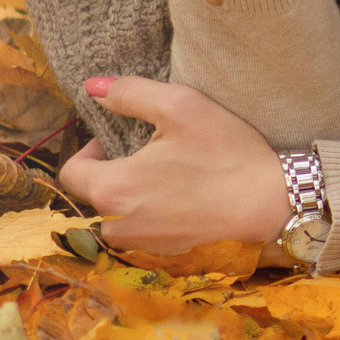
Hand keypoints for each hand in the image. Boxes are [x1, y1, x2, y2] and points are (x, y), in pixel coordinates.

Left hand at [58, 75, 292, 253]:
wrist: (269, 201)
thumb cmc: (225, 153)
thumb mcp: (181, 107)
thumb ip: (131, 94)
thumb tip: (92, 86)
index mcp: (112, 190)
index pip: (70, 171)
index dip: (90, 149)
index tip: (120, 140)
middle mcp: (116, 225)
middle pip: (92, 194)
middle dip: (111, 171)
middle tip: (150, 153)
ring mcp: (140, 244)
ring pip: (115, 213)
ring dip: (130, 193)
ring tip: (167, 174)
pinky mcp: (163, 252)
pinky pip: (140, 228)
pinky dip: (152, 212)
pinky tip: (183, 195)